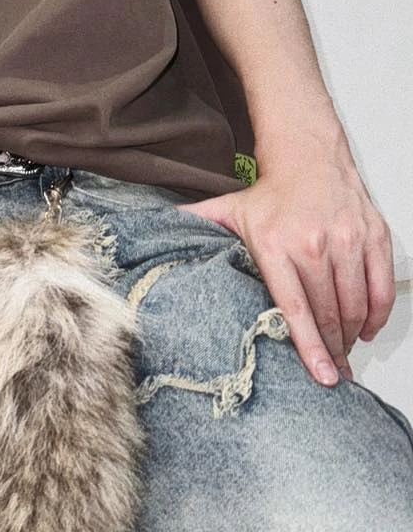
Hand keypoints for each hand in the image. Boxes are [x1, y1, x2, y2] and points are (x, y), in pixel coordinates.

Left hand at [181, 145, 394, 386]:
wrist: (310, 157)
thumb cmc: (272, 194)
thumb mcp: (228, 211)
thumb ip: (194, 227)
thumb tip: (148, 235)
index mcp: (276, 246)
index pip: (295, 307)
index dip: (310, 346)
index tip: (320, 374)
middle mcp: (314, 244)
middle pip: (329, 313)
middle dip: (332, 349)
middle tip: (332, 371)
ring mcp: (347, 241)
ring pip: (357, 304)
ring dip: (353, 335)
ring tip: (344, 352)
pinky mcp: (373, 237)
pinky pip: (382, 287)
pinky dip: (377, 314)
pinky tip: (367, 329)